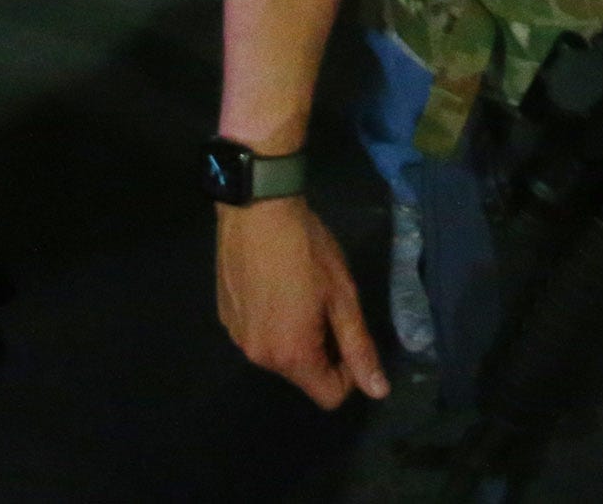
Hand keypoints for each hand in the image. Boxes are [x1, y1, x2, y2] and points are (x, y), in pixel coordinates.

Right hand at [216, 197, 386, 407]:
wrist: (257, 208)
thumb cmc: (307, 250)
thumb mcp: (342, 297)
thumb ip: (359, 348)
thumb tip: (378, 391)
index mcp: (292, 356)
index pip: (329, 396)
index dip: (349, 373)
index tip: (349, 336)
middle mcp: (259, 357)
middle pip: (302, 374)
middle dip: (321, 350)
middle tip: (326, 305)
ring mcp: (237, 337)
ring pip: (278, 353)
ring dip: (294, 335)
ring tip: (299, 292)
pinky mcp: (224, 316)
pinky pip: (257, 333)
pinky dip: (270, 321)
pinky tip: (274, 284)